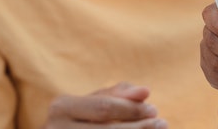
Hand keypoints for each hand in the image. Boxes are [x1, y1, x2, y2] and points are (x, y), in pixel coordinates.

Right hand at [45, 82, 166, 127]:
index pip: (103, 107)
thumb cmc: (80, 119)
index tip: (154, 109)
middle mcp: (55, 128)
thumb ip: (118, 94)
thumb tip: (145, 91)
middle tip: (162, 123)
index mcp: (61, 107)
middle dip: (138, 127)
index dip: (131, 109)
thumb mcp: (93, 103)